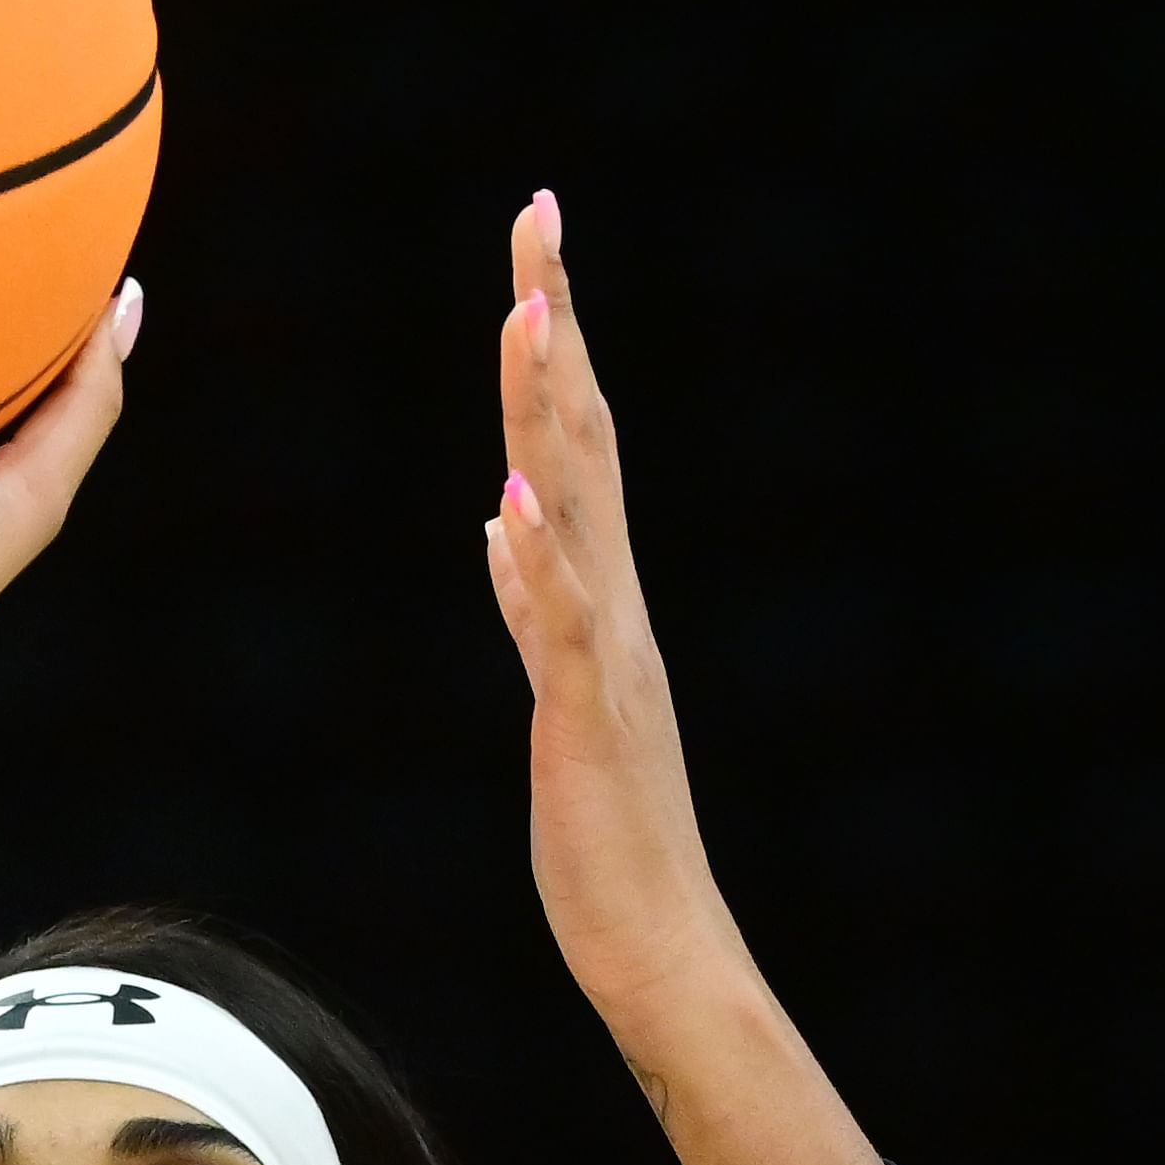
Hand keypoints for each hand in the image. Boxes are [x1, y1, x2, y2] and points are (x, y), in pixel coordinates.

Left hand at [481, 194, 733, 1020]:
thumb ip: (535, 608)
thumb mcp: (559, 696)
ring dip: (550, 413)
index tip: (535, 246)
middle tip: (537, 219)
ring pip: (577, 511)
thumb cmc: (608, 834)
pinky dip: (539, 566)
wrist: (662, 944)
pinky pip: (560, 633)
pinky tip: (510, 506)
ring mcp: (608, 659)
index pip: (574, 443)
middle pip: (582, 440)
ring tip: (528, 317)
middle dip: (557, 324)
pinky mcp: (587, 723)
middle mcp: (616, 605)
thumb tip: (501, 525)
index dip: (553, 341)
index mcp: (602, 597)